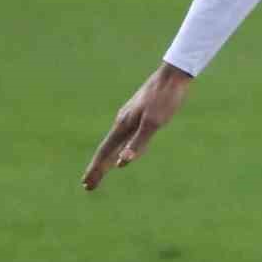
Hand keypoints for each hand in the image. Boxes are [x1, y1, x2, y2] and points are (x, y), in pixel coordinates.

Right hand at [82, 63, 191, 190]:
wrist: (174, 74)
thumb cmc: (165, 98)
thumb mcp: (154, 122)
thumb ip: (138, 142)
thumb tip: (121, 163)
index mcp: (123, 125)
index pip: (105, 152)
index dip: (96, 169)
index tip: (86, 184)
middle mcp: (122, 121)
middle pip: (107, 150)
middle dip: (98, 169)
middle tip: (88, 186)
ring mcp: (130, 117)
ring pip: (115, 143)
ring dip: (108, 159)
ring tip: (103, 170)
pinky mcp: (139, 113)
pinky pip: (124, 136)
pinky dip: (119, 148)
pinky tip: (122, 150)